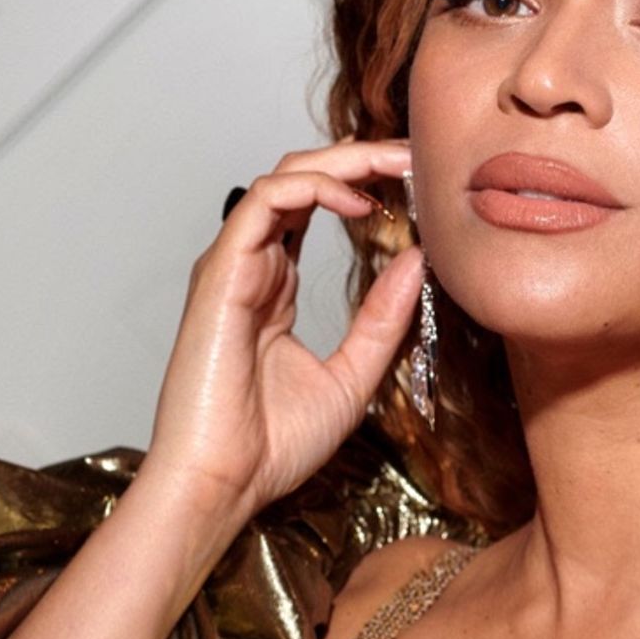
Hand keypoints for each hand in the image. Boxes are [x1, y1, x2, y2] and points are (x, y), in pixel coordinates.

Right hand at [142, 136, 422, 536]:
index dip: (365, 183)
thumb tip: (417, 260)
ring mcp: (234, 265)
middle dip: (361, 158)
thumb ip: (383, 319)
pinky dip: (314, 188)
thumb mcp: (354, 375)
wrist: (226, 483)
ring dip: (344, 162)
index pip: (316, 207)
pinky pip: (264, 202)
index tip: (417, 183)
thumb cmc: (274, 444)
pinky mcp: (222, 272)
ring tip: (397, 167)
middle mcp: (253, 265)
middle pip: (301, 178)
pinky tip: (360, 204)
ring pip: (283, 177)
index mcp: (276, 285)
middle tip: (415, 156)